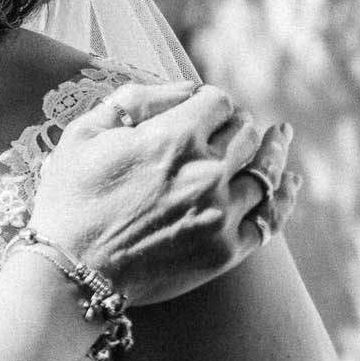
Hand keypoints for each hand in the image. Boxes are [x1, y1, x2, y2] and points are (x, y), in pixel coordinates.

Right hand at [27, 81, 296, 305]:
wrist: (70, 270)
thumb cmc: (69, 198)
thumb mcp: (84, 133)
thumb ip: (135, 99)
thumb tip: (182, 90)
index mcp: (172, 138)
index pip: (217, 101)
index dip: (208, 100)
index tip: (199, 107)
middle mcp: (205, 172)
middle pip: (245, 132)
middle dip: (235, 123)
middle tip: (226, 127)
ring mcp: (220, 213)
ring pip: (265, 172)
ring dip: (269, 152)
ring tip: (278, 139)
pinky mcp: (225, 250)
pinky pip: (270, 218)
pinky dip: (284, 198)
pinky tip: (290, 184)